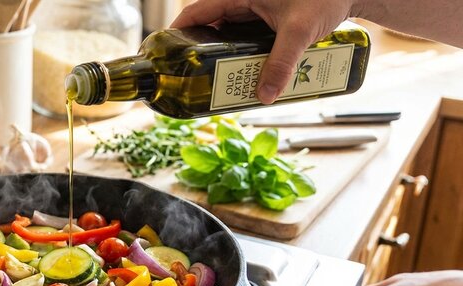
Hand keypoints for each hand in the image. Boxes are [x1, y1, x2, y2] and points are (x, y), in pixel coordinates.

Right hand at [170, 0, 358, 103]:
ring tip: (217, 80)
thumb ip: (282, 63)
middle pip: (209, 27)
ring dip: (223, 56)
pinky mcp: (266, 17)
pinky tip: (243, 71)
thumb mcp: (300, 31)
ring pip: (228, 34)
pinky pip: (245, 36)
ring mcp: (254, 8)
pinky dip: (241, 53)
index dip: (177, 33)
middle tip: (195, 79)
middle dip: (202, 53)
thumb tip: (265, 95)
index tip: (166, 54)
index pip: (196, 12)